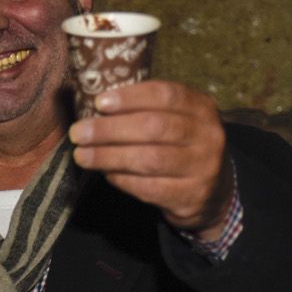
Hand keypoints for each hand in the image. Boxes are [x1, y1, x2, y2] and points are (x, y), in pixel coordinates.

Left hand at [69, 80, 233, 239]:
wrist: (212, 190)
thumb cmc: (178, 146)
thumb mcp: (173, 120)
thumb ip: (143, 110)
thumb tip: (94, 108)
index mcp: (201, 107)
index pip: (167, 95)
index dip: (131, 97)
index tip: (99, 103)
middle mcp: (208, 135)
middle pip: (154, 127)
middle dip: (110, 130)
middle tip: (78, 133)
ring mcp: (203, 167)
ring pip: (150, 159)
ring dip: (109, 156)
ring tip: (82, 156)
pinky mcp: (192, 196)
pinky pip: (149, 187)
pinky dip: (122, 180)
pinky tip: (107, 174)